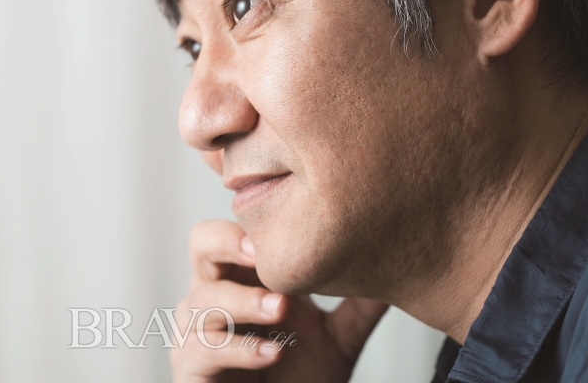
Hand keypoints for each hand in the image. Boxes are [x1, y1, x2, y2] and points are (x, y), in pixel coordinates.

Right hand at [171, 220, 387, 382]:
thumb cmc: (296, 379)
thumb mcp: (336, 339)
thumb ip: (359, 307)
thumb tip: (397, 271)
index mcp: (243, 276)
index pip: (235, 229)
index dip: (253, 222)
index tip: (291, 222)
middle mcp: (213, 293)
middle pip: (201, 243)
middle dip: (228, 241)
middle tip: (260, 250)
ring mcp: (196, 329)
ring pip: (203, 298)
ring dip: (243, 300)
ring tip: (280, 307)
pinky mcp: (190, 366)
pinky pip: (204, 349)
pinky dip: (241, 348)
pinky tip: (274, 352)